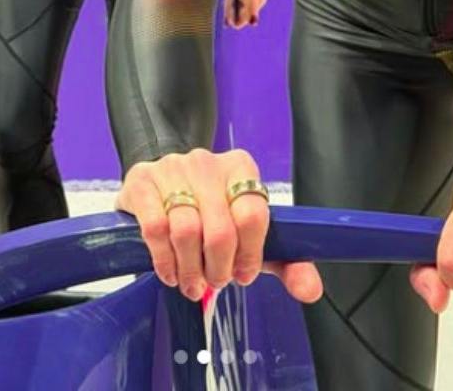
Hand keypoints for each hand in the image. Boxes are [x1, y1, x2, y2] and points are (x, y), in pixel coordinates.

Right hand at [115, 147, 320, 303]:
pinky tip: (170, 272)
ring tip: (193, 283)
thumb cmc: (211, 212)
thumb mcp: (249, 234)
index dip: (249, 254)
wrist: (162, 185)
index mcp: (242, 167)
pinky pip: (155, 228)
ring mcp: (172, 169)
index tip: (243, 274)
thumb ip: (286, 260)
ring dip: (191, 269)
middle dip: (219, 267)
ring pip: (186, 230)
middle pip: (220, 229)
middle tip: (215, 282)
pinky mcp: (142, 183)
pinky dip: (164, 260)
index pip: (253, 215)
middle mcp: (208, 163)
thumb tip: (311, 290)